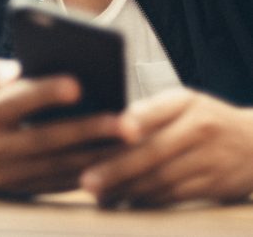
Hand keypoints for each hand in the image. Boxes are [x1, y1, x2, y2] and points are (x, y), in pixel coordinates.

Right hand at [0, 57, 136, 193]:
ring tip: (133, 143)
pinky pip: (62, 183)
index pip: (17, 101)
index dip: (45, 92)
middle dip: (91, 130)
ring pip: (61, 167)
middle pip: (49, 139)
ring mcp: (10, 174)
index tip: (77, 82)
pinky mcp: (23, 190)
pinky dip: (90, 173)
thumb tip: (17, 70)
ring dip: (100, 156)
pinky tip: (117, 160)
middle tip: (128, 122)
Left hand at [81, 88, 252, 206]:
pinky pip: (175, 195)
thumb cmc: (206, 117)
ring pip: (162, 179)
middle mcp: (199, 130)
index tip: (115, 130)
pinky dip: (149, 200)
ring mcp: (209, 161)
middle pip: (154, 152)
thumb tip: (112, 124)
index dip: (137, 120)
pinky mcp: (215, 186)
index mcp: (186, 103)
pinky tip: (126, 202)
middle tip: (88, 180)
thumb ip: (150, 110)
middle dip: (118, 169)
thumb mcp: (183, 101)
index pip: (157, 111)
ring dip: (128, 190)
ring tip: (100, 195)